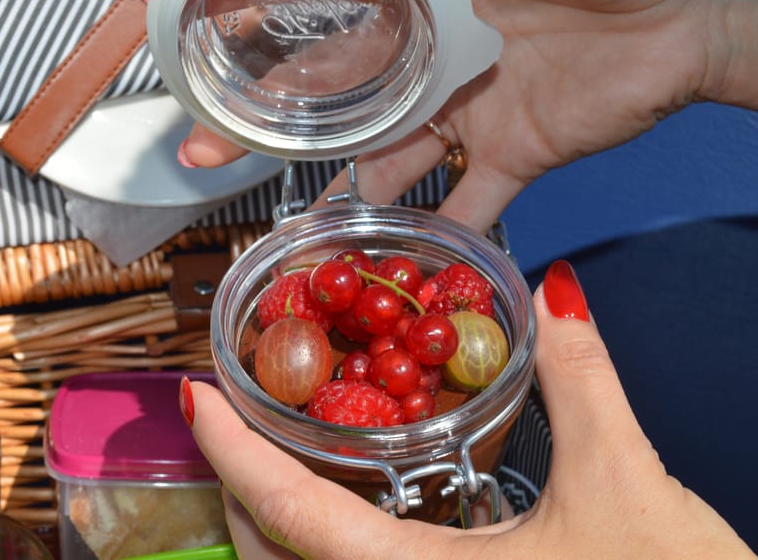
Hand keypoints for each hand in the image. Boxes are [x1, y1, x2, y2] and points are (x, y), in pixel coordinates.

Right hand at [178, 0, 757, 231]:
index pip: (320, 24)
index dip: (261, 48)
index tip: (205, 70)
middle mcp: (430, 58)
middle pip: (335, 103)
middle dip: (272, 133)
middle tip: (205, 161)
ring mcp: (468, 110)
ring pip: (390, 164)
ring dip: (347, 199)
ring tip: (297, 231)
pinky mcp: (515, 151)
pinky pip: (471, 207)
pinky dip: (446, 243)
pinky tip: (408, 277)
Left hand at [180, 260, 754, 558]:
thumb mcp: (628, 486)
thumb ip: (582, 378)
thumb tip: (557, 291)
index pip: (292, 514)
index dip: (232, 450)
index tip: (195, 397)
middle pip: (276, 557)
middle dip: (241, 485)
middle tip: (235, 415)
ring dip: (277, 519)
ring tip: (277, 449)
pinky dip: (324, 543)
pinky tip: (351, 504)